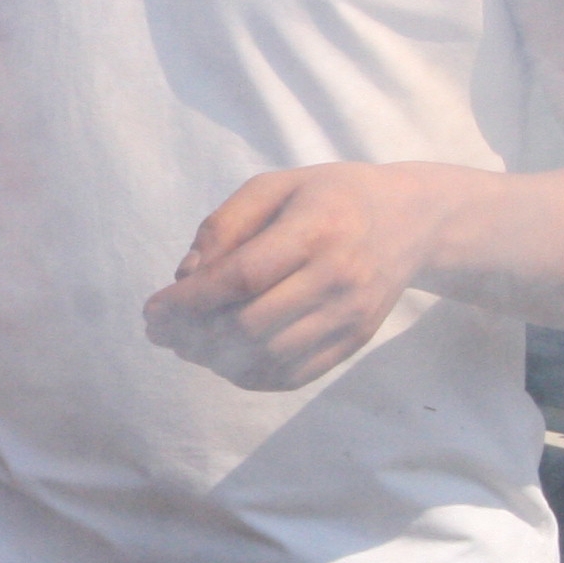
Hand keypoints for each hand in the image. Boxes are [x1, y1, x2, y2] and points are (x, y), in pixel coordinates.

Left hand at [141, 162, 471, 389]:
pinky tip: (224, 359)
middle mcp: (339, 277)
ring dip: (214, 360)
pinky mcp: (355, 341)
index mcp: (316, 229)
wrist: (411, 220)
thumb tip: (185, 278)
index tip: (152, 310)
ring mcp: (350, 315)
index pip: (242, 278)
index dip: (189, 302)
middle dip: (193, 335)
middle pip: (251, 326)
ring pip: (268, 358)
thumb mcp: (273, 187)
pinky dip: (249, 375)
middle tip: (161, 331)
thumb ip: (223, 226)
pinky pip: (293, 375)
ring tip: (187, 344)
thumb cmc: (329, 197)